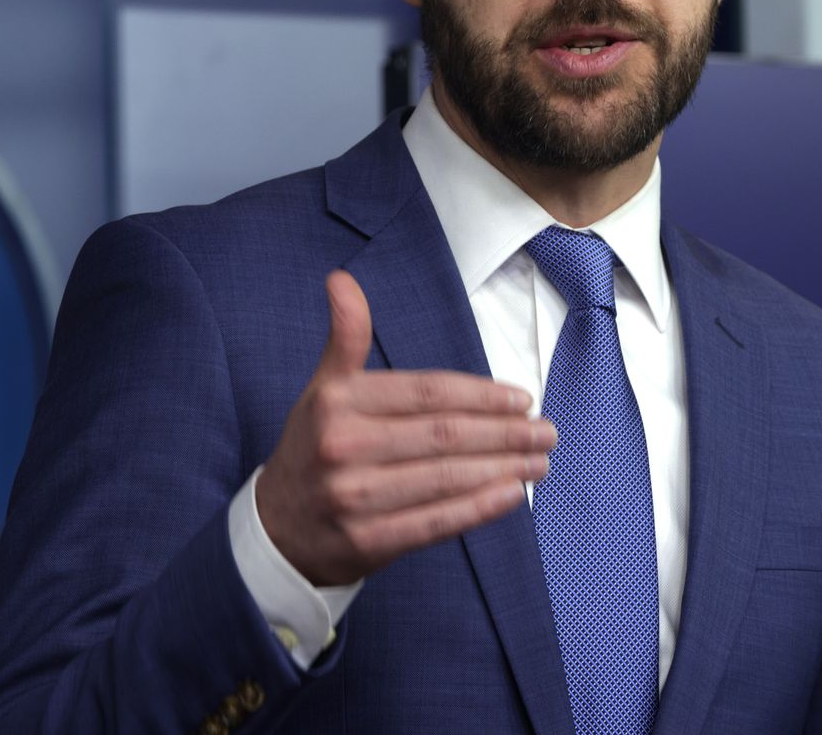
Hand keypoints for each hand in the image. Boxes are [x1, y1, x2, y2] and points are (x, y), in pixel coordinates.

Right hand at [255, 270, 554, 586]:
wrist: (277, 529)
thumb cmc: (313, 450)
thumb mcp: (322, 390)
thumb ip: (346, 338)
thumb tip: (341, 280)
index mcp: (338, 402)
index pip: (425, 392)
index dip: (480, 395)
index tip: (520, 398)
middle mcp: (344, 447)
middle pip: (443, 435)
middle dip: (504, 432)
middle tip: (545, 430)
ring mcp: (355, 498)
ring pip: (445, 478)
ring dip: (503, 468)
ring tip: (538, 461)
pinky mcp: (368, 541)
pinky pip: (436, 522)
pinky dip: (479, 508)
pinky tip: (510, 494)